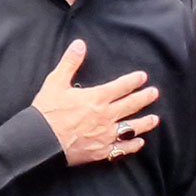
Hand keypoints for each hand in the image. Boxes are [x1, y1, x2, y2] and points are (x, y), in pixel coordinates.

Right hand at [31, 40, 160, 165]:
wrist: (40, 141)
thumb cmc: (47, 112)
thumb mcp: (56, 82)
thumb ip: (70, 62)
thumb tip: (79, 44)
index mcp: (96, 98)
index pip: (121, 86)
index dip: (133, 81)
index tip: (142, 77)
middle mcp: (105, 116)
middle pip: (131, 105)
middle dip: (144, 98)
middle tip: (154, 93)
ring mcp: (105, 135)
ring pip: (131, 128)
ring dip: (145, 123)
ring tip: (155, 119)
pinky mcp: (101, 151)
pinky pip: (122, 148)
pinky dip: (132, 145)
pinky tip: (139, 142)